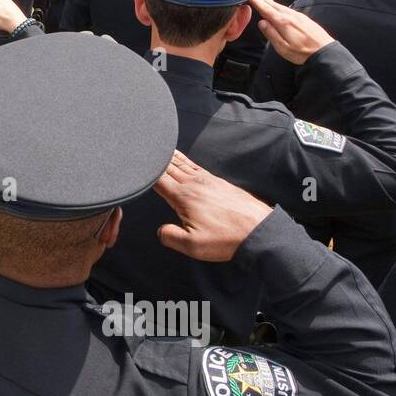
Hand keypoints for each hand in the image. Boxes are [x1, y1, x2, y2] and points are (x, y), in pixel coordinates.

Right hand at [153, 151, 272, 261]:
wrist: (259, 231)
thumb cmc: (226, 239)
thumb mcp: (192, 246)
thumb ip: (170, 236)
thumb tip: (161, 230)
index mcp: (183, 197)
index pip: (158, 179)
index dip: (145, 172)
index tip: (136, 165)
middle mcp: (194, 184)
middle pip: (169, 168)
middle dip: (156, 160)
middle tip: (144, 150)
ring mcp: (208, 181)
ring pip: (183, 165)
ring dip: (170, 157)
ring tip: (160, 149)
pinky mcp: (219, 183)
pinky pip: (197, 167)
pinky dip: (186, 161)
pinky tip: (184, 160)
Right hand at [249, 0, 334, 64]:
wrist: (324, 51)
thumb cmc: (303, 52)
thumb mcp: (283, 48)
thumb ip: (271, 34)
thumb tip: (261, 23)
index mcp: (283, 22)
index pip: (265, 8)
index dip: (255, 0)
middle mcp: (290, 15)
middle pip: (272, 4)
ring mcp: (298, 15)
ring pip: (280, 5)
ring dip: (269, 1)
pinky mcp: (303, 18)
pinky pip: (287, 8)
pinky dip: (278, 6)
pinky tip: (276, 7)